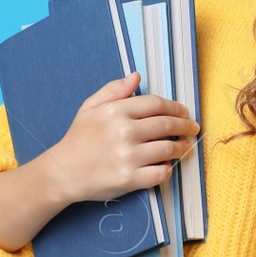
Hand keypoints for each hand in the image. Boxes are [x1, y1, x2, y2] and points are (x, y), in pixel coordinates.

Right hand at [38, 72, 199, 208]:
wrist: (63, 172)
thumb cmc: (78, 139)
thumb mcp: (90, 107)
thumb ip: (113, 90)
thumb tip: (136, 76)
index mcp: (116, 111)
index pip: (156, 104)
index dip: (175, 107)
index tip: (183, 112)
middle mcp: (125, 132)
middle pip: (167, 125)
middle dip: (185, 126)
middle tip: (192, 128)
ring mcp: (128, 157)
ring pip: (168, 149)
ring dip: (182, 148)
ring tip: (186, 147)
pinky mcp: (130, 179)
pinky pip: (161, 173)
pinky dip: (168, 169)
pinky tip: (167, 165)